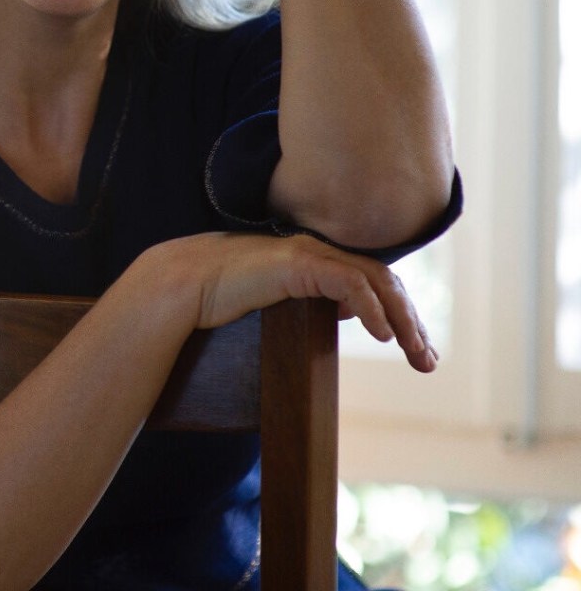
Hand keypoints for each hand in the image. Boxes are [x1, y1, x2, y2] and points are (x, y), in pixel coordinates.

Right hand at [150, 231, 437, 372]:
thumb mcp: (277, 301)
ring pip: (375, 281)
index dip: (400, 313)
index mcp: (314, 260)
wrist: (184, 284)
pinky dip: (372, 308)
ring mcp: (308, 253)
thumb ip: (310, 300)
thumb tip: (346, 312)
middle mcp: (317, 251)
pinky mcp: (298, 263)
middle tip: (427, 361)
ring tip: (415, 354)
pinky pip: (349, 284)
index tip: (415, 349)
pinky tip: (382, 336)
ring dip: (402, 320)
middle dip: (411, 322)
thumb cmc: (219, 296)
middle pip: (383, 281)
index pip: (372, 281)